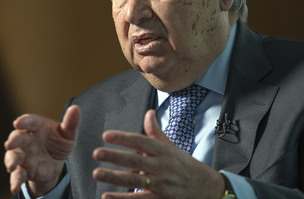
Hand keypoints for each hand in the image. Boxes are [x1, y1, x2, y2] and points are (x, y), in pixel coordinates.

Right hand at [4, 105, 80, 195]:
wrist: (58, 162)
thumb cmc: (60, 142)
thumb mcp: (68, 134)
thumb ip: (71, 123)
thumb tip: (75, 108)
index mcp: (37, 127)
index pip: (29, 122)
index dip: (24, 121)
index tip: (18, 122)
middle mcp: (27, 140)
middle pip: (17, 138)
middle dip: (13, 141)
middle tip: (10, 144)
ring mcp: (24, 155)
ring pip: (13, 156)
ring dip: (11, 161)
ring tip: (11, 166)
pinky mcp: (24, 170)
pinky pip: (17, 175)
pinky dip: (15, 181)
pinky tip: (14, 187)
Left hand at [92, 110, 224, 198]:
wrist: (206, 188)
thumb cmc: (184, 165)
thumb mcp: (171, 146)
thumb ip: (155, 132)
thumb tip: (148, 113)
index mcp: (163, 150)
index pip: (141, 141)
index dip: (123, 138)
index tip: (106, 135)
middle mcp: (162, 166)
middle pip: (135, 161)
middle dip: (115, 156)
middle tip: (97, 153)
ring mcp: (160, 184)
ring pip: (134, 180)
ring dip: (114, 177)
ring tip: (97, 172)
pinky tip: (107, 196)